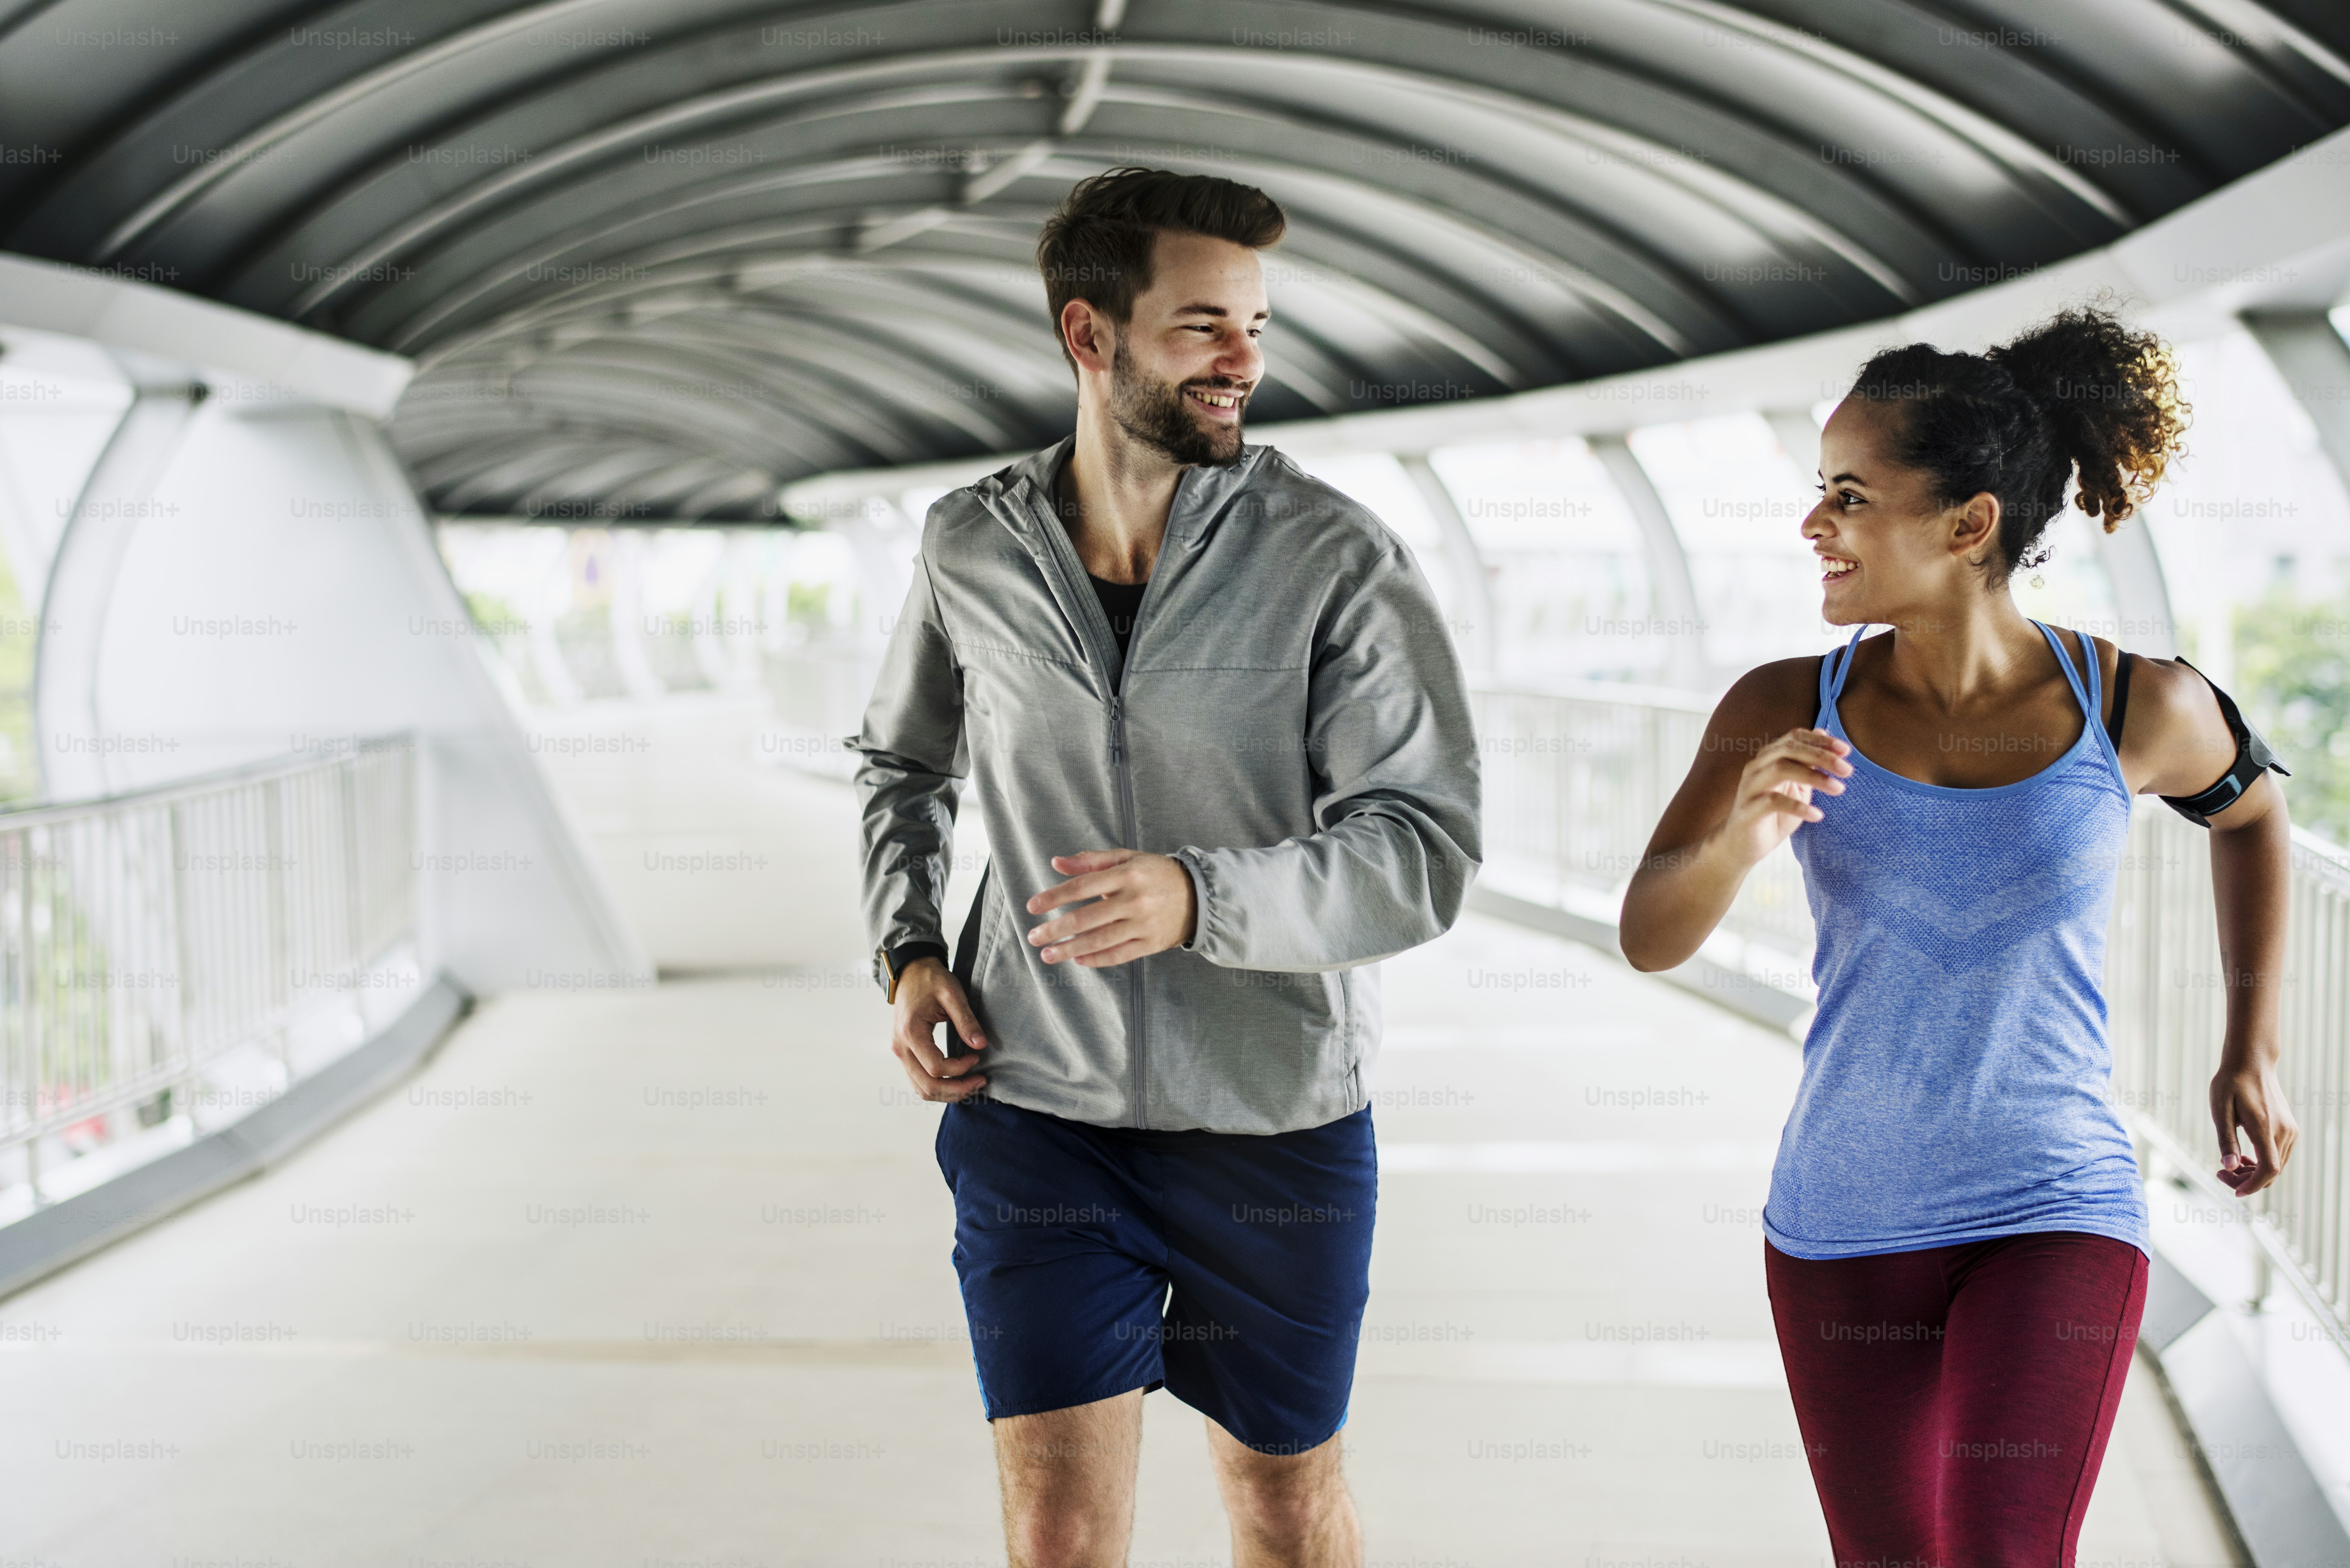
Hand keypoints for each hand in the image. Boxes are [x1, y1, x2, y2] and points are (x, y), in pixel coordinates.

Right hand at [890, 958, 989, 1103]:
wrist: (911, 972)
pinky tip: (957, 1081)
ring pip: (921, 1089)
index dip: (961, 1069)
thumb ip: (966, 1020)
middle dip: (957, 1090)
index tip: (977, 1057)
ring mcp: (899, 1052)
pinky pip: (918, 1081)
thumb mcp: (952, 994)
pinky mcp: (904, 1053)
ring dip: (948, 1093)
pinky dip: (938, 1087)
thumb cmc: (931, 980)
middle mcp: (900, 1047)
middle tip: (980, 1082)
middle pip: (927, 1086)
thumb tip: (980, 1045)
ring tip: (971, 1086)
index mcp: (910, 1032)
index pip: (936, 1067)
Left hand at [1025, 849, 1196, 966]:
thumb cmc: (1155, 874)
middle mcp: (1134, 900)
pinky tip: (1078, 961)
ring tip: (1047, 954)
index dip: (1053, 897)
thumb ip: (1091, 860)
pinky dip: (1096, 960)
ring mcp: (1143, 924)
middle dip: (1054, 929)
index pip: (1081, 887)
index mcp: (1126, 874)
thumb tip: (1056, 863)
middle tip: (1033, 937)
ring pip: (1099, 941)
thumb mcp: (1126, 858)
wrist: (1198, 895)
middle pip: (1085, 918)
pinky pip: (1119, 955)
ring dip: (1069, 950)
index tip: (1032, 907)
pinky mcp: (1151, 943)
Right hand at [1716, 728, 1849, 866]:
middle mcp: (1756, 767)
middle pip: (1789, 749)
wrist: (1741, 846)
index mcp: (1768, 758)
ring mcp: (1750, 787)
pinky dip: (1798, 807)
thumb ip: (1807, 764)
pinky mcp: (1748, 810)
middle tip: (1847, 769)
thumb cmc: (1772, 816)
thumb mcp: (1795, 787)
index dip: (1820, 741)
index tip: (1846, 750)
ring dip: (1814, 777)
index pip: (1794, 738)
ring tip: (1839, 788)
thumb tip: (1823, 734)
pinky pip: (1773, 802)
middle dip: (1822, 756)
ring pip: (1780, 768)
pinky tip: (1817, 815)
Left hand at [2211, 1052, 2296, 1196]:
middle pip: (2272, 1172)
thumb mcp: (2220, 1110)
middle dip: (2247, 1180)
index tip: (2234, 1191)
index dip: (2253, 1185)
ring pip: (2276, 1166)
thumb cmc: (2231, 1083)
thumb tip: (2228, 1167)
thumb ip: (2225, 1140)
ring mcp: (2290, 1130)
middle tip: (2220, 1174)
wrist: (2251, 1063)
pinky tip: (2243, 1157)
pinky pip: (2278, 1155)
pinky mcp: (2290, 1129)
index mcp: (2265, 1128)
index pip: (2268, 1170)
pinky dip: (2262, 1162)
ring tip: (2228, 1165)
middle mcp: (2284, 1132)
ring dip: (2253, 1172)